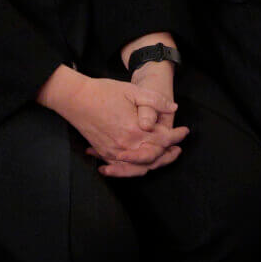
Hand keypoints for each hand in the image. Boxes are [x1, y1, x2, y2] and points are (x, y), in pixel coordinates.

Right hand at [39, 67, 185, 176]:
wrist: (75, 99)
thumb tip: (173, 107)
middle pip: (154, 157)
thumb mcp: (132, 90)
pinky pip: (122, 169)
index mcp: (135, 130)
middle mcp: (126, 145)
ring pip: (139, 167)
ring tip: (163, 158)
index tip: (185, 131)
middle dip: (169, 154)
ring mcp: (114, 152)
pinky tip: (139, 166)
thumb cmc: (103, 92)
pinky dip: (133, 170)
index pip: (164, 139)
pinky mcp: (104, 153)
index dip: (177, 136)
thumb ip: (155, 100)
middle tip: (178, 148)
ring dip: (154, 164)